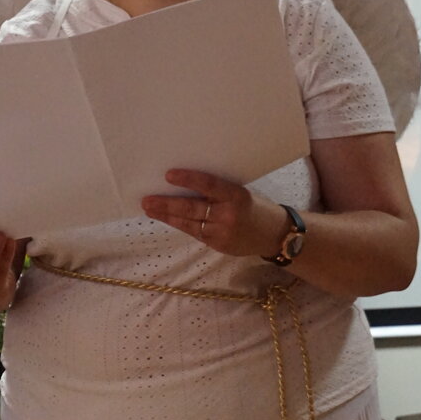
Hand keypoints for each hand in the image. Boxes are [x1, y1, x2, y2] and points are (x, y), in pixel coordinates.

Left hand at [142, 168, 284, 257]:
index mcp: (236, 195)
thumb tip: (185, 181)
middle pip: (193, 208)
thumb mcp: (240, 192)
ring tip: (149, 208)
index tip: (169, 175)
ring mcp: (222, 232)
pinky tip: (165, 218)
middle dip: (167, 204)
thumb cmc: (253, 206)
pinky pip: (194, 232)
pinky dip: (179, 224)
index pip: (209, 184)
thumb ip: (217, 190)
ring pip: (189, 223)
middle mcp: (229, 214)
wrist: (273, 234)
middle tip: (147, 199)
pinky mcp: (218, 244)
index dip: (189, 179)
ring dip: (166, 216)